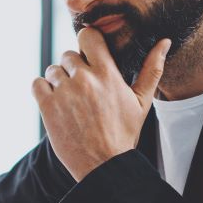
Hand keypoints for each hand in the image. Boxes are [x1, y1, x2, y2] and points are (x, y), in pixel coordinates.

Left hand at [32, 28, 170, 181]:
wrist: (104, 165)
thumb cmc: (124, 133)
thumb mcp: (142, 102)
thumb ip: (151, 69)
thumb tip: (164, 42)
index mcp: (107, 74)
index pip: (88, 36)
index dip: (87, 44)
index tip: (89, 55)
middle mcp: (84, 79)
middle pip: (68, 55)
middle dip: (74, 69)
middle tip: (84, 89)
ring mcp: (64, 92)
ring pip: (52, 70)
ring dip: (59, 82)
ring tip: (72, 101)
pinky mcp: (47, 107)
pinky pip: (37, 84)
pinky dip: (43, 91)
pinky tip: (56, 103)